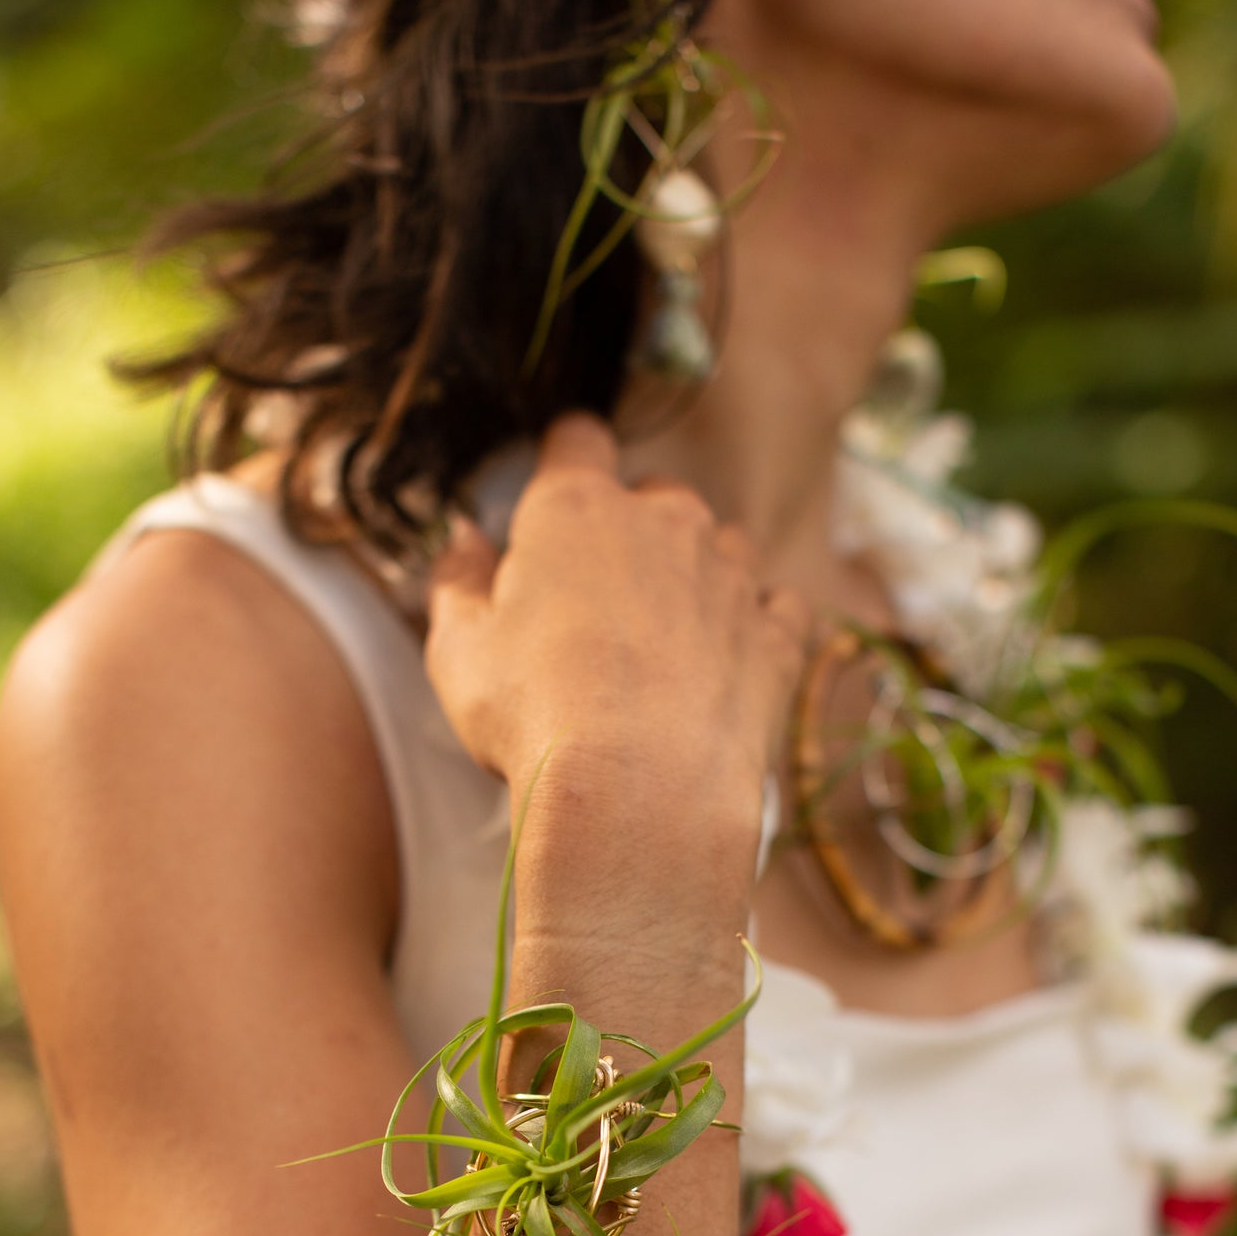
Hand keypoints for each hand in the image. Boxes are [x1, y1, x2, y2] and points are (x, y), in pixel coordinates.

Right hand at [425, 413, 808, 821]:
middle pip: (655, 493)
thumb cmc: (532, 718)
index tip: (554, 498)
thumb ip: (457, 582)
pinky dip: (758, 623)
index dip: (565, 462)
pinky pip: (779, 606)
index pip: (577, 440)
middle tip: (601, 603)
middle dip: (632, 531)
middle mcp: (664, 521)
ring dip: (699, 574)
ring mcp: (730, 574)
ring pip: (722, 544)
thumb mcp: (458, 650)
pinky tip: (731, 662)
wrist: (636, 795)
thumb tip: (464, 540)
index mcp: (575, 508)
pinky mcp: (774, 636)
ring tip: (668, 641)